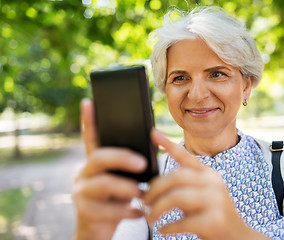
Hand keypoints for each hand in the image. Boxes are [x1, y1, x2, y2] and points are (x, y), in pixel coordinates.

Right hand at [73, 99, 146, 239]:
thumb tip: (156, 146)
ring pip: (103, 184)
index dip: (89, 121)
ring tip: (142, 193)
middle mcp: (84, 173)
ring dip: (127, 188)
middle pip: (98, 157)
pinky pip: (107, 210)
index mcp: (96, 162)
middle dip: (122, 158)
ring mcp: (81, 191)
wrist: (99, 231)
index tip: (89, 101)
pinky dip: (127, 211)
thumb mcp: (125, 180)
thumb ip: (132, 165)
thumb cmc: (117, 200)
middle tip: (141, 164)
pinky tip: (139, 212)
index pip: (91, 138)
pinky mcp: (84, 212)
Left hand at [145, 129, 268, 239]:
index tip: (152, 133)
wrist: (238, 238)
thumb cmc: (212, 215)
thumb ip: (184, 186)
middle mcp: (213, 183)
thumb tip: (154, 184)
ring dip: (157, 208)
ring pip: (176, 197)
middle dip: (153, 190)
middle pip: (175, 177)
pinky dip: (168, 227)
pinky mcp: (214, 221)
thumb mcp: (201, 194)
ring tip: (149, 218)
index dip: (168, 144)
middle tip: (142, 202)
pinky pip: (183, 221)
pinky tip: (163, 230)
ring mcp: (216, 201)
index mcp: (208, 174)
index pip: (186, 156)